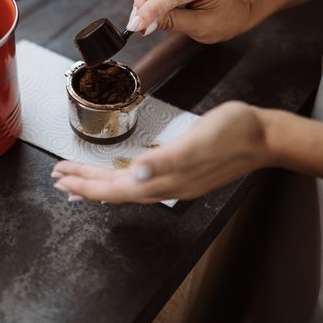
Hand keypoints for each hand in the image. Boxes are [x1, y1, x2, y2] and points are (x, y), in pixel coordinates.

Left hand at [51, 102, 269, 203]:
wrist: (265, 136)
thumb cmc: (235, 133)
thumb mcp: (200, 141)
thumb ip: (166, 159)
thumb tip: (135, 174)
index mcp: (166, 180)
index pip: (115, 189)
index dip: (86, 185)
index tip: (61, 178)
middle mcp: (166, 185)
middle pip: (115, 190)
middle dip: (85, 183)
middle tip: (58, 177)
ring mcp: (174, 180)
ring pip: (126, 186)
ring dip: (99, 182)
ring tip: (77, 179)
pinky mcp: (181, 171)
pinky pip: (140, 180)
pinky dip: (120, 177)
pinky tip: (117, 173)